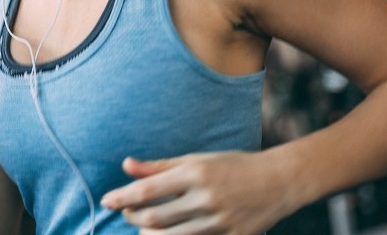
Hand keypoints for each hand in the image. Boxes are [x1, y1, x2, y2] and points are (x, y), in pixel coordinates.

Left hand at [100, 151, 299, 233]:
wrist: (280, 181)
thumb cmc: (233, 166)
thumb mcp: (196, 159)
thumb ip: (159, 166)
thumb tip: (126, 166)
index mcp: (196, 172)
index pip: (147, 190)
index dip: (122, 198)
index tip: (107, 201)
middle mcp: (206, 197)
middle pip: (154, 218)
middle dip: (133, 217)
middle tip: (128, 213)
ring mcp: (220, 221)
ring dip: (149, 234)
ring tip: (144, 227)